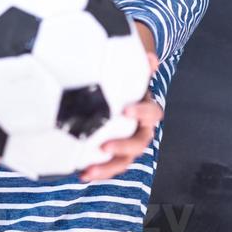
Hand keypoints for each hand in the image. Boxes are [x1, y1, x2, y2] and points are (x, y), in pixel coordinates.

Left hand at [79, 51, 163, 181]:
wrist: (119, 93)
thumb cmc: (123, 82)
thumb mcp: (131, 70)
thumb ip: (139, 63)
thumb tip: (152, 58)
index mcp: (146, 110)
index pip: (152, 113)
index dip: (142, 112)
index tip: (126, 110)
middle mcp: (140, 129)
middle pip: (140, 143)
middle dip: (124, 147)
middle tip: (105, 147)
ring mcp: (127, 143)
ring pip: (123, 160)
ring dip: (108, 168)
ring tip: (88, 173)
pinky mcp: (113, 153)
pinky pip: (107, 164)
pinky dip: (95, 170)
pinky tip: (78, 173)